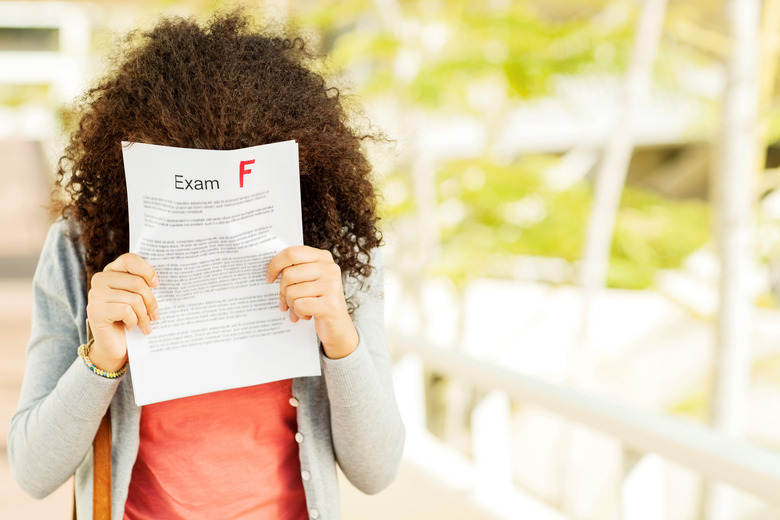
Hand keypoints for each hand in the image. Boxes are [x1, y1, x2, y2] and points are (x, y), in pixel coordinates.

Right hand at [86, 253, 158, 371]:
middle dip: (151, 301)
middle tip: (155, 315)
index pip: (130, 259)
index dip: (147, 270)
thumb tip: (160, 280)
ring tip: (145, 324)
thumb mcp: (138, 299)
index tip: (156, 284)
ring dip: (144, 315)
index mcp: (112, 271)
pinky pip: (125, 311)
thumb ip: (144, 285)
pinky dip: (133, 321)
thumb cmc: (130, 319)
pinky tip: (131, 327)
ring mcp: (95, 294)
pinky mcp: (95, 310)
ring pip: (133, 298)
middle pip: (137, 282)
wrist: (114, 346)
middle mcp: (100, 279)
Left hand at [266, 246, 357, 358]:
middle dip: (282, 291)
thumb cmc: (318, 300)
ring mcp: (332, 286)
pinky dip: (298, 313)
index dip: (275, 264)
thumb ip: (295, 269)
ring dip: (291, 305)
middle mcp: (330, 268)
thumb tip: (270, 270)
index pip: (292, 253)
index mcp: (323, 257)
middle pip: (288, 274)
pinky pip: (299, 305)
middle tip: (286, 300)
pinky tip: (307, 315)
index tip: (269, 277)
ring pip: (292, 292)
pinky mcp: (330, 304)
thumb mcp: (310, 279)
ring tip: (299, 309)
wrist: (338, 326)